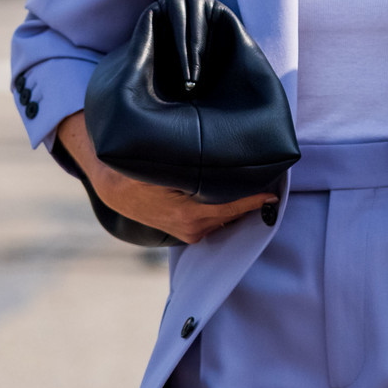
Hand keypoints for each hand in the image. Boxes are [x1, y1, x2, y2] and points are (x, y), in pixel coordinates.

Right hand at [55, 111, 275, 244]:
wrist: (113, 188)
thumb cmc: (136, 170)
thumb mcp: (160, 163)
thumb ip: (189, 162)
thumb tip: (215, 154)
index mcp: (189, 214)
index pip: (233, 206)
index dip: (254, 198)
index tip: (274, 191)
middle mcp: (193, 228)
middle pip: (233, 213)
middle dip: (248, 197)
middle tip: (266, 179)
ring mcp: (190, 233)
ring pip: (226, 217)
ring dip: (237, 202)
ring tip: (251, 183)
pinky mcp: (188, 233)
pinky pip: (216, 220)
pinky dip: (225, 208)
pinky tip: (231, 191)